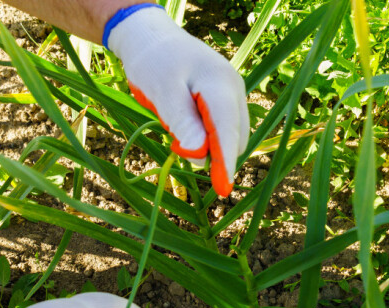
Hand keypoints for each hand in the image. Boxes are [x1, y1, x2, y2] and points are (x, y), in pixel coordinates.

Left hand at [106, 5, 249, 196]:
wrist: (153, 37)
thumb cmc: (153, 62)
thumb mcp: (162, 91)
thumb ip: (183, 122)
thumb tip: (201, 155)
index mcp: (220, 85)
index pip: (228, 130)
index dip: (226, 162)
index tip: (223, 189)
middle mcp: (234, 88)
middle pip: (235, 136)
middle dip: (215, 154)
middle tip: (176, 147)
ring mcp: (233, 92)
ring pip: (231, 133)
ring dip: (211, 145)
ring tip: (177, 130)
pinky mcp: (226, 97)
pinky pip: (224, 125)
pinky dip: (209, 135)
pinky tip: (186, 125)